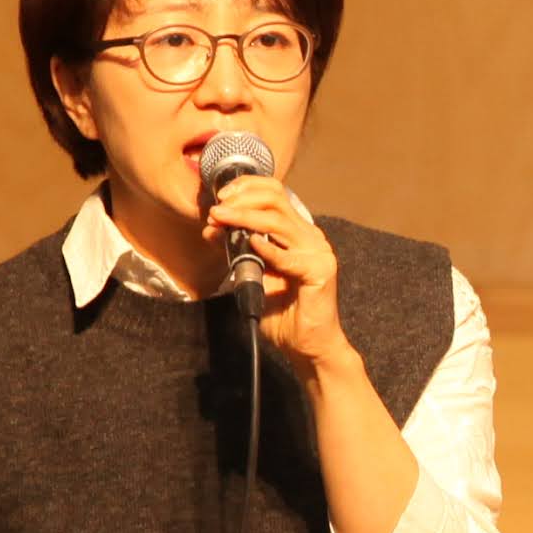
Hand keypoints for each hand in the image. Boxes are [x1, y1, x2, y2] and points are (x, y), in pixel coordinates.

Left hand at [206, 172, 356, 384]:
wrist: (306, 346)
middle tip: (218, 208)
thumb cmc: (283, 313)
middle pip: (276, 199)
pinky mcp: (320, 271)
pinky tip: (249, 243)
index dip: (246, 187)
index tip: (220, 196)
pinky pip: (288, 256)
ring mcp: (318, 252)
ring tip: (221, 219)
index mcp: (297, 233)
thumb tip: (212, 228)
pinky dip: (266, 248)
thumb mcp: (252, 274)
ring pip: (279, 221)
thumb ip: (237, 250)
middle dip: (242, 198)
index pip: (275, 193)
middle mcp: (310, 237)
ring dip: (245, 217)